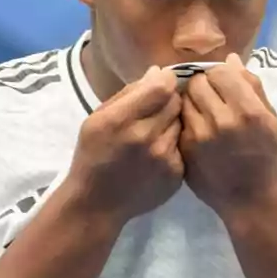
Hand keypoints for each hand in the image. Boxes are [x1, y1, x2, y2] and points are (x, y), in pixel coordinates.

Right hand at [67, 66, 183, 224]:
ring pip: (181, 123)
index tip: (160, 84)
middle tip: (154, 110)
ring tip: (154, 133)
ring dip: (172, 123)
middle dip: (168, 101)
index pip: (162, 87)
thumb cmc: (93, 155)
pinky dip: (173, 145)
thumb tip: (158, 74)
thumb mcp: (97, 118)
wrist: (98, 204)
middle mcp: (147, 137)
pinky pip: (183, 146)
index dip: (164, 81)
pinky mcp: (177, 174)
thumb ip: (128, 94)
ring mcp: (165, 157)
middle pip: (176, 102)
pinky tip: (157, 154)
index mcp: (122, 120)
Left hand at [179, 54, 276, 214]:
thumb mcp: (270, 120)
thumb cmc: (265, 156)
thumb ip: (252, 87)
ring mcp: (200, 135)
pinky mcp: (185, 147)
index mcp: (249, 111)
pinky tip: (197, 127)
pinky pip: (179, 119)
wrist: (250, 199)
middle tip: (211, 96)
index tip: (224, 84)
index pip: (221, 72)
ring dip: (192, 100)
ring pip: (185, 99)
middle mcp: (222, 120)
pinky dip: (186, 118)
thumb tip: (231, 59)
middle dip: (204, 84)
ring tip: (203, 111)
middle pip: (198, 82)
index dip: (221, 75)